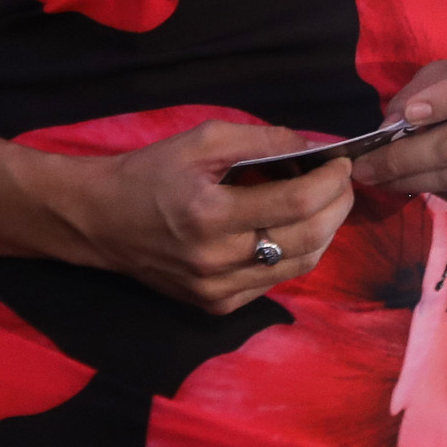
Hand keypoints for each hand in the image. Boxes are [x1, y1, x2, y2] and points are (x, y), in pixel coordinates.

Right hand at [28, 120, 356, 315]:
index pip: (296, 203)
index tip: (342, 161)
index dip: (331, 181)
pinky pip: (275, 282)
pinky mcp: (217, 306)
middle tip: (344, 181)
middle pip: (308, 239)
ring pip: (300, 265)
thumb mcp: (201, 140)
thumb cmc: (151, 173)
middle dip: (338, 206)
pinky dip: (296, 254)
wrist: (101, 221)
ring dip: (325, 232)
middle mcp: (216, 260)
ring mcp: (218, 290)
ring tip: (327, 203)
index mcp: (210, 214)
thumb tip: (314, 148)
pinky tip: (293, 229)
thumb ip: (261, 140)